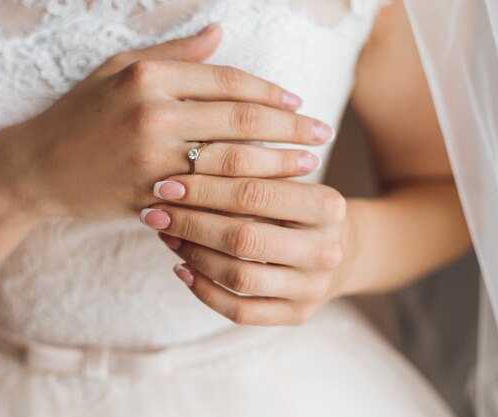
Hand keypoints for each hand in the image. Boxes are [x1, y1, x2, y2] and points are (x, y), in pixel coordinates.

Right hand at [2, 24, 331, 220]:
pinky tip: (266, 196)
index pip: (228, 80)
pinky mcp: (148, 196)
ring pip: (232, 161)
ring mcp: (151, 159)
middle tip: (321, 133)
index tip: (298, 102)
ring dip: (276, 163)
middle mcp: (152, 115)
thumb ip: (172, 54)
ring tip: (307, 163)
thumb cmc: (78, 114)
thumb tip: (220, 33)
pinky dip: (241, 196)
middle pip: (241, 119)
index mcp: (148, 77)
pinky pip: (207, 197)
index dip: (270, 91)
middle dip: (289, 127)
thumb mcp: (117, 69)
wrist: (35, 167)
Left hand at [140, 176, 354, 325]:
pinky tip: (181, 269)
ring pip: (238, 276)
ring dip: (192, 255)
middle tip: (155, 212)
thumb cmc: (300, 208)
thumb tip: (180, 171)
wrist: (343, 251)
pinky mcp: (297, 315)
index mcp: (327, 206)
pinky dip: (204, 291)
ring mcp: (312, 288)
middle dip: (190, 223)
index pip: (254, 194)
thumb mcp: (288, 181)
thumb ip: (247, 172)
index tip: (166, 184)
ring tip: (166, 235)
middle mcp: (325, 251)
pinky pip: (240, 311)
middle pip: (243, 238)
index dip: (204, 189)